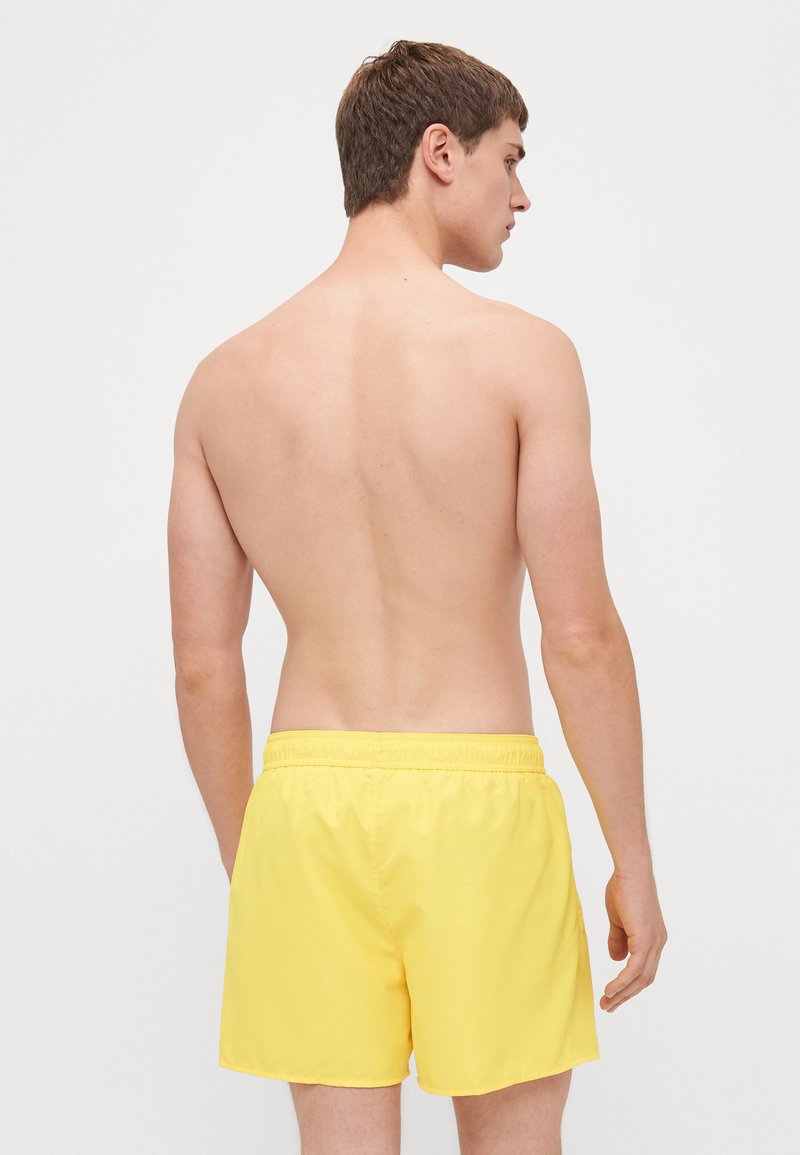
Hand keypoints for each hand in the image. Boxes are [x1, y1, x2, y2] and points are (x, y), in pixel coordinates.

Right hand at [600, 866, 667, 1012]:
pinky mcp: (645, 940)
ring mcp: (654, 943)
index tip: (614, 995)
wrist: (631, 871)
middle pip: (644, 979)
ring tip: (606, 1003)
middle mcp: (658, 943)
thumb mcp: (618, 919)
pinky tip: (611, 991)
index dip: (629, 984)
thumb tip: (616, 960)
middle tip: (609, 1007)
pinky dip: (622, 982)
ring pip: (640, 978)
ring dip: (622, 993)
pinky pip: (634, 969)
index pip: (644, 969)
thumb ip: (618, 939)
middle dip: (626, 995)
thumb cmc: (624, 888)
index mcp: (653, 938)